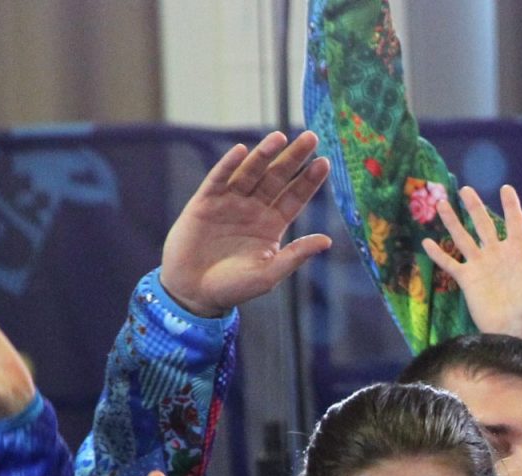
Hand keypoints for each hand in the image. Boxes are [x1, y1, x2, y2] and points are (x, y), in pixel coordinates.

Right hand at [160, 131, 331, 316]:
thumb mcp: (269, 274)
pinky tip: (242, 151)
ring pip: (250, 173)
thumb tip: (327, 241)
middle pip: (277, 178)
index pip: (295, 197)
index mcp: (272, 224)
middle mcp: (254, 209)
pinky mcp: (205, 203)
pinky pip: (219, 179)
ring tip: (280, 137)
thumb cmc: (234, 287)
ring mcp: (229, 203)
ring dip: (264, 155)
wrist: (194, 292)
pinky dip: (229, 165)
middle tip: (311, 137)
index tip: (325, 162)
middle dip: (293, 158)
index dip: (309, 180)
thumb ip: (296, 255)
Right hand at [421, 184, 521, 341]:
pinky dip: (438, 254)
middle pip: (483, 224)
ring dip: (452, 222)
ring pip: (463, 238)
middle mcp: (496, 254)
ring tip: (441, 204)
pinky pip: (450, 263)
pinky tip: (426, 241)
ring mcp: (480, 266)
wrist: (517, 329)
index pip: (514, 222)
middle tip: (466, 189)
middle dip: (475, 207)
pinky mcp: (467, 279)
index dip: (511, 206)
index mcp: (517, 251)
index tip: (506, 188)